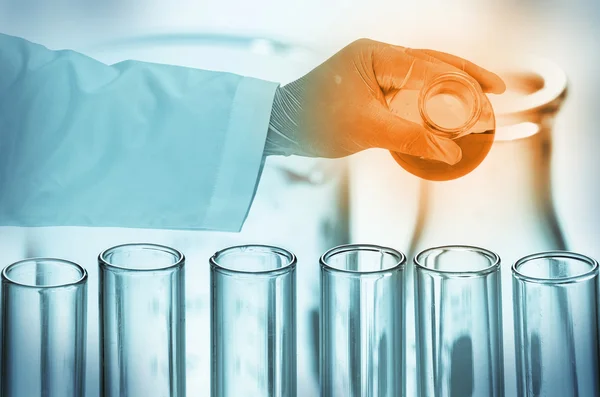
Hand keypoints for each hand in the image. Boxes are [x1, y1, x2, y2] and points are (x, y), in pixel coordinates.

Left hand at [266, 38, 504, 163]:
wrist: (283, 126)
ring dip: (450, 89)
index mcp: (376, 55)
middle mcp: (377, 56)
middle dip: (465, 78)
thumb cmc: (317, 122)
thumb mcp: (369, 130)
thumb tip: (452, 154)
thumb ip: (413, 138)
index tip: (491, 92)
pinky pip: (408, 90)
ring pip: (423, 76)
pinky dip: (429, 102)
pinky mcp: (371, 87)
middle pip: (432, 63)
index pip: (431, 64)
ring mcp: (374, 70)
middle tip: (496, 90)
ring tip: (479, 99)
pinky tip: (446, 112)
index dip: (465, 80)